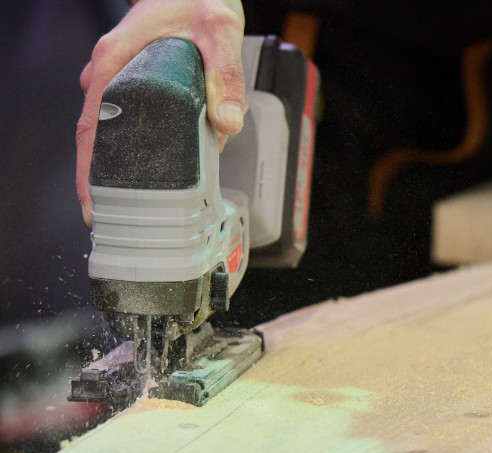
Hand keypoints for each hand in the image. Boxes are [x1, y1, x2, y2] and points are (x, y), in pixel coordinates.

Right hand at [76, 0, 245, 224]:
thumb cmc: (199, 2)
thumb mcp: (220, 33)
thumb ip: (227, 77)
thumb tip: (228, 123)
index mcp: (117, 61)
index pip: (91, 125)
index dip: (88, 168)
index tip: (93, 201)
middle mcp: (110, 72)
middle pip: (95, 137)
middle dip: (102, 179)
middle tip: (114, 218)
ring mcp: (119, 78)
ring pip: (112, 131)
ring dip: (120, 166)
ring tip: (133, 207)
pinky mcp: (134, 84)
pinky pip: (128, 121)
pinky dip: (137, 147)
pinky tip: (154, 172)